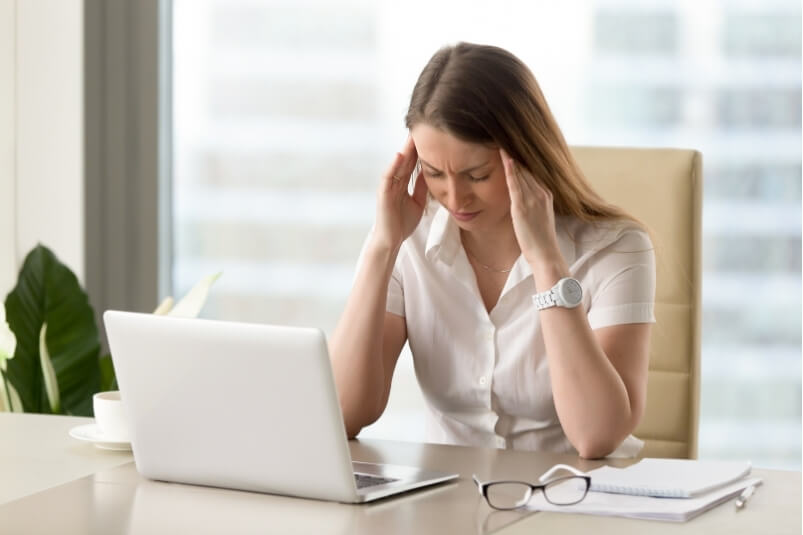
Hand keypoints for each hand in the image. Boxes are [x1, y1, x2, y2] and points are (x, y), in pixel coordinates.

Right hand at [372, 136, 427, 250]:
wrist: (391, 240)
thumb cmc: (402, 223)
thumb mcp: (418, 202)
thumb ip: (422, 187)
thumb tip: (431, 172)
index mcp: (403, 183)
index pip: (413, 162)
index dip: (421, 149)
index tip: (431, 135)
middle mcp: (394, 182)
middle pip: (406, 159)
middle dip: (413, 144)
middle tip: (422, 126)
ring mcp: (388, 186)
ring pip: (397, 164)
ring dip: (405, 150)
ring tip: (412, 135)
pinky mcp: (383, 194)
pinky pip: (388, 176)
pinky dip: (394, 165)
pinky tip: (400, 155)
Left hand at [501, 148, 565, 272]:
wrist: (546, 254)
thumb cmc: (540, 240)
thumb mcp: (538, 217)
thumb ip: (531, 204)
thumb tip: (520, 199)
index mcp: (545, 194)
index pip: (532, 170)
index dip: (521, 158)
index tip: (511, 143)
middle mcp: (541, 192)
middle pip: (526, 167)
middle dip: (515, 152)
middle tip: (504, 134)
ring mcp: (532, 199)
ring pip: (521, 172)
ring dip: (511, 156)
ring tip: (501, 140)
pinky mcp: (522, 207)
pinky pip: (515, 184)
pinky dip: (510, 170)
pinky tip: (504, 158)